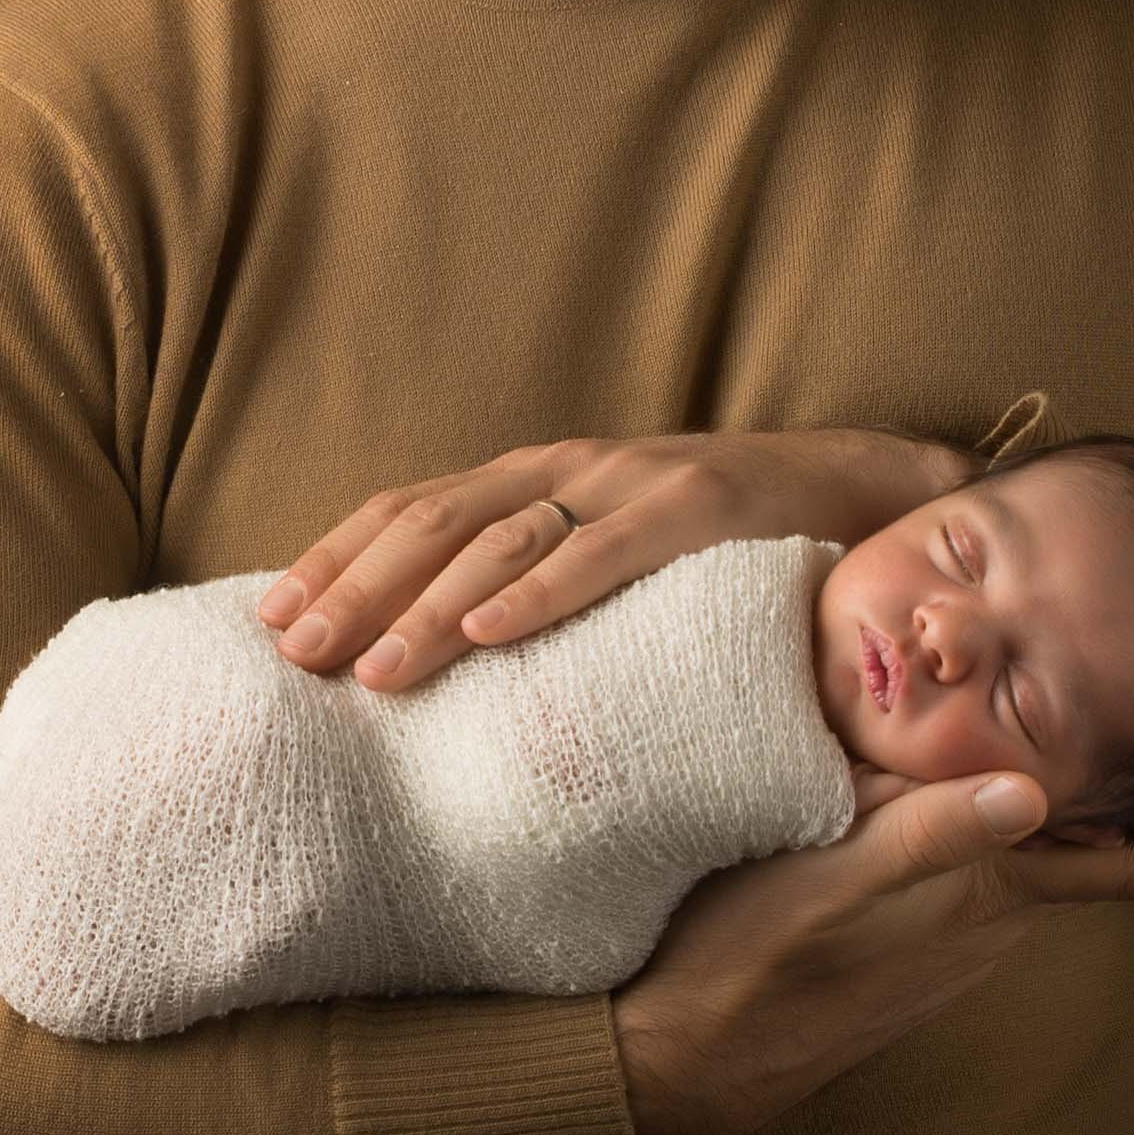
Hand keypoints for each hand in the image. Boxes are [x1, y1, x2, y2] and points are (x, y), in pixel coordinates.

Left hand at [257, 428, 973, 690]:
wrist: (864, 494)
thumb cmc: (724, 549)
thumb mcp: (610, 559)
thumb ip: (532, 586)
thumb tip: (424, 661)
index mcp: (534, 479)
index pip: (407, 510)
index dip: (334, 558)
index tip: (269, 621)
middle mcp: (568, 467)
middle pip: (432, 522)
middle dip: (354, 588)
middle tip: (295, 654)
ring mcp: (631, 481)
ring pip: (502, 539)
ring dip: (428, 605)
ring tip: (373, 667)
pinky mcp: (698, 509)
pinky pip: (604, 554)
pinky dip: (539, 592)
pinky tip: (487, 632)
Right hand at [609, 768, 1133, 1134]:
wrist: (689, 1053)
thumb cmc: (753, 956)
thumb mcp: (832, 877)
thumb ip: (931, 833)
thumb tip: (1034, 789)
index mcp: (985, 894)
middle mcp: (986, 919)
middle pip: (1094, 844)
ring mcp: (947, 934)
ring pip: (1034, 850)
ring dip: (1063, 793)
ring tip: (1067, 708)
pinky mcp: (905, 935)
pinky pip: (979, 863)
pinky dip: (996, 810)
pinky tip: (960, 766)